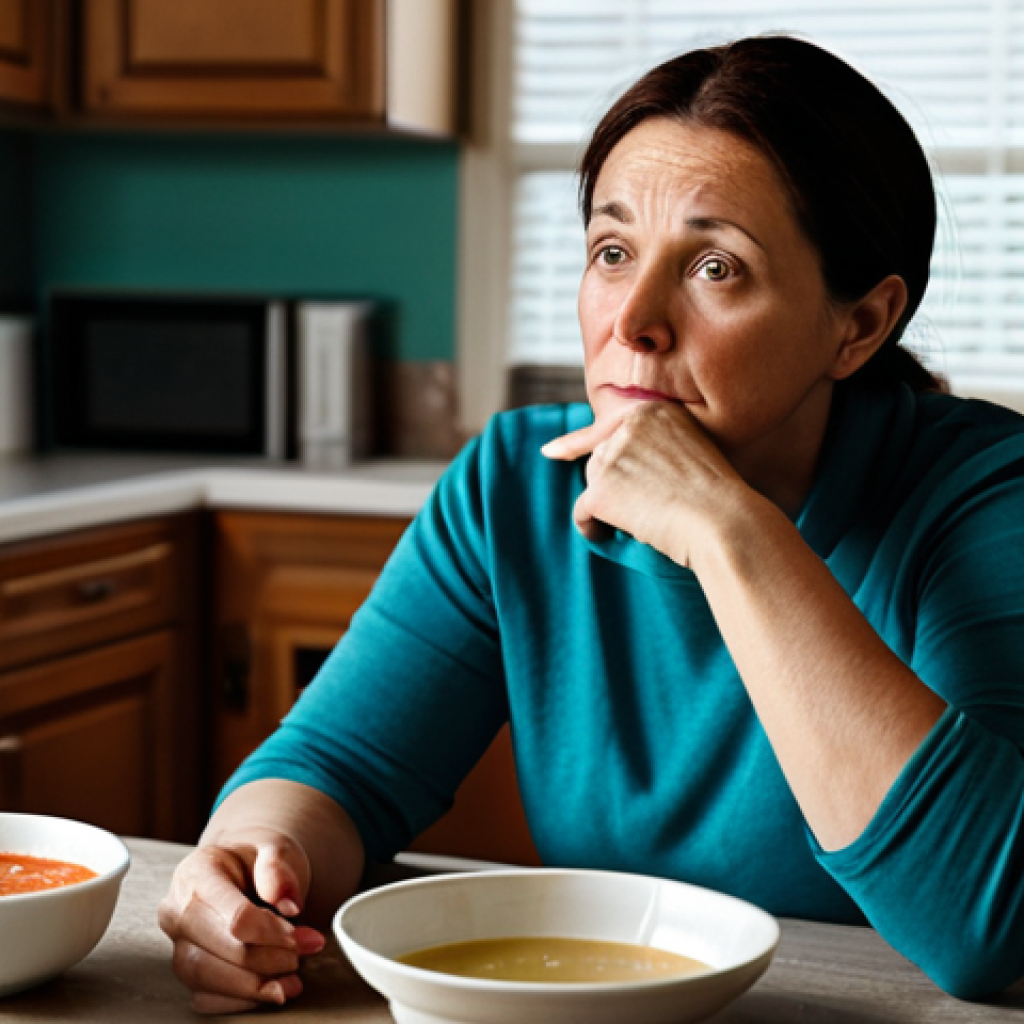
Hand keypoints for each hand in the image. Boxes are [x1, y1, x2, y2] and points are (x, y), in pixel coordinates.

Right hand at [158, 830, 325, 1014]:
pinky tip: (271, 988)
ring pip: (205, 980)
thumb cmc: (258, 860)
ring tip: (291, 979)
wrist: (246, 871)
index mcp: (196, 874)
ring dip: (254, 986)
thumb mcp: (275, 849)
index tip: (298, 935)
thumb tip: (288, 903)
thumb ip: (279, 869)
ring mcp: (177, 944)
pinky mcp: (187, 971)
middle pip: (216, 952)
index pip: (234, 917)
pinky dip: (242, 1000)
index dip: (270, 933)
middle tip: (300, 955)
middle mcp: (177, 912)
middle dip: (266, 960)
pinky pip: (206, 998)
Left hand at [541, 401, 742, 568]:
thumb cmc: (719, 500)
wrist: (726, 525)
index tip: (560, 455)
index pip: (613, 429)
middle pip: (602, 458)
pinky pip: (581, 512)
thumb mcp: (693, 454)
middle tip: (649, 509)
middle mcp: (630, 424)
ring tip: (643, 522)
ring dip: (609, 506)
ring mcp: (613, 456)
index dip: (590, 449)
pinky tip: (609, 536)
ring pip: (593, 483)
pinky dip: (591, 528)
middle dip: (616, 485)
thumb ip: (656, 447)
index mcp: (654, 410)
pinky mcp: (600, 489)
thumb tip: (614, 461)